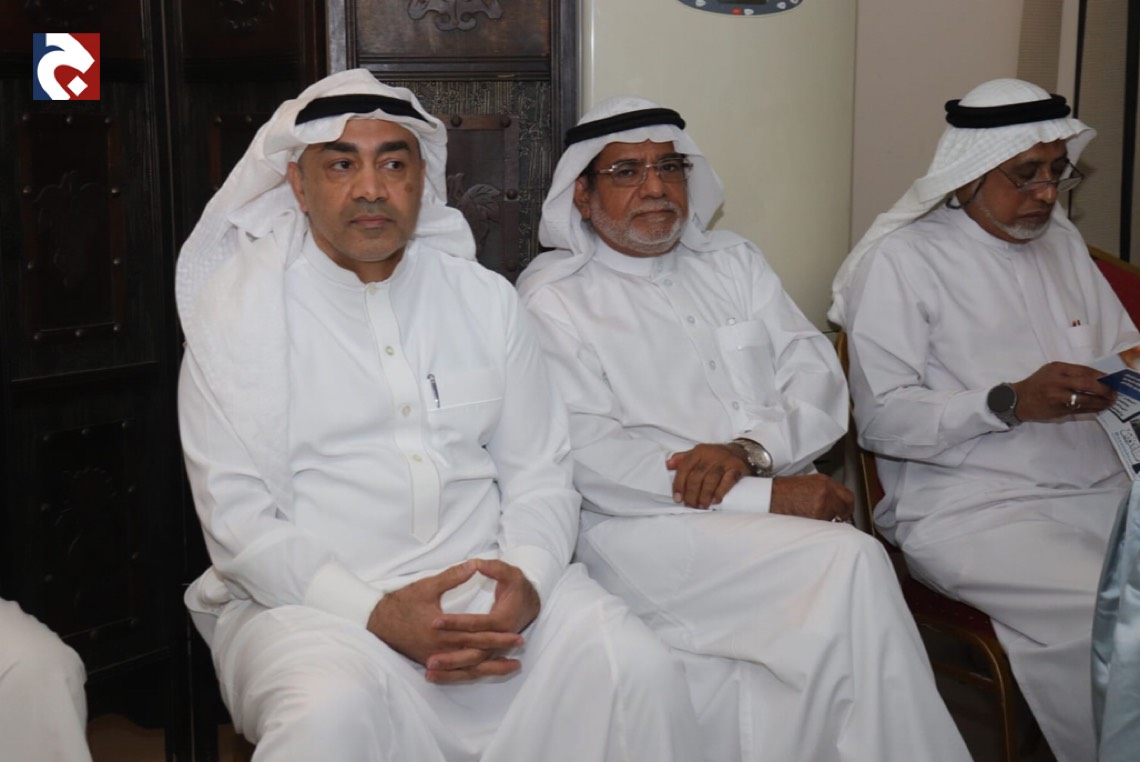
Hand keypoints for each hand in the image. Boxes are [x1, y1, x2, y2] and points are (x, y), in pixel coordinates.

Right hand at [367, 561, 524, 682]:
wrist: (378, 621)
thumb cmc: (403, 602)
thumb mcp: (428, 586)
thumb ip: (453, 577)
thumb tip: (474, 564)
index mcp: (442, 630)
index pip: (477, 634)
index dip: (498, 634)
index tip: (516, 632)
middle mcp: (441, 648)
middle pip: (477, 652)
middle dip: (500, 649)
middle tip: (520, 645)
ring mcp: (435, 658)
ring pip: (469, 668)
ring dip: (491, 668)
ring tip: (512, 667)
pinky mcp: (431, 662)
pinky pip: (456, 673)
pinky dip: (473, 673)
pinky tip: (484, 671)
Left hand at [428, 559, 540, 683]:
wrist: (531, 603)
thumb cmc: (518, 588)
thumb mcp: (510, 573)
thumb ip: (494, 568)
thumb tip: (476, 563)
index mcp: (503, 620)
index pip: (477, 624)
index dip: (456, 623)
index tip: (435, 622)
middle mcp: (499, 639)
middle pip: (472, 650)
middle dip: (450, 656)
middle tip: (429, 658)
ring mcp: (494, 649)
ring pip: (471, 664)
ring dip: (451, 670)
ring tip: (428, 671)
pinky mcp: (488, 653)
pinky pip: (471, 668)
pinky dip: (454, 674)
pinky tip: (434, 676)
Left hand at [665, 443, 751, 508]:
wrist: (741, 452)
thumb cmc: (715, 456)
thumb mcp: (698, 453)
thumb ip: (682, 459)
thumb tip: (667, 465)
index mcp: (698, 451)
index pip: (684, 468)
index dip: (679, 485)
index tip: (677, 499)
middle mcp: (710, 455)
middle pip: (697, 476)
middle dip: (691, 493)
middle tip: (690, 505)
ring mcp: (724, 461)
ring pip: (710, 480)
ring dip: (704, 495)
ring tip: (701, 505)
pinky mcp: (737, 468)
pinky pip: (728, 481)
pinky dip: (720, 492)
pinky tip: (715, 501)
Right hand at [769, 474, 853, 521]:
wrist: (769, 496)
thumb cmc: (782, 490)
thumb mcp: (806, 482)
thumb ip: (823, 490)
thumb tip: (834, 501)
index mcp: (824, 482)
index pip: (848, 496)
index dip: (847, 506)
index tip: (845, 511)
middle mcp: (826, 492)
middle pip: (844, 508)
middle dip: (839, 515)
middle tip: (834, 519)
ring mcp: (822, 506)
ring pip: (834, 519)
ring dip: (828, 521)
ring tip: (815, 520)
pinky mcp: (815, 518)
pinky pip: (824, 526)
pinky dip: (819, 527)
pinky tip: (809, 524)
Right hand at [1010, 362, 1115, 421]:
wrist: (1017, 400)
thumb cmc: (1036, 384)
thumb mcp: (1050, 371)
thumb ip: (1070, 373)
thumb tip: (1095, 378)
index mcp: (1056, 369)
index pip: (1084, 370)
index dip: (1100, 376)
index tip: (1110, 380)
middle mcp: (1057, 381)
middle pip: (1086, 383)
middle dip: (1103, 388)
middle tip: (1112, 392)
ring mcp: (1057, 396)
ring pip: (1084, 399)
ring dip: (1100, 401)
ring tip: (1109, 402)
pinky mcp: (1057, 409)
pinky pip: (1079, 409)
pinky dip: (1091, 409)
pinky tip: (1099, 408)